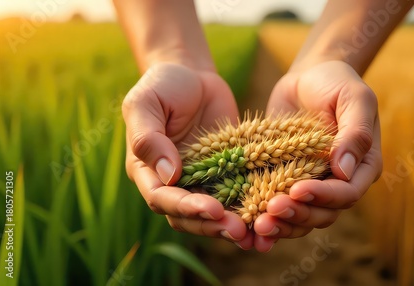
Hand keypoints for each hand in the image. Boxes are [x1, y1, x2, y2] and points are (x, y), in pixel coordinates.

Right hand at [122, 62, 248, 244]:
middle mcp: (172, 183)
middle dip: (211, 225)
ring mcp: (200, 180)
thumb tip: (168, 175)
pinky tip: (267, 218)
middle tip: (238, 230)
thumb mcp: (146, 103)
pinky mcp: (225, 174)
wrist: (193, 75)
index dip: (186, 207)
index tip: (212, 209)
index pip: (162, 199)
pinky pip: (235, 196)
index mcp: (146, 170)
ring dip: (230, 226)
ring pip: (211, 214)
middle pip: (188, 216)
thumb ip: (149, 138)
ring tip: (254, 235)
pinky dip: (248, 210)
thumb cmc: (163, 85)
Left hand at [253, 61, 382, 248]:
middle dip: (297, 215)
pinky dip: (266, 217)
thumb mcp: (354, 99)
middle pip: (323, 213)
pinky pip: (280, 206)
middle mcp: (339, 182)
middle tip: (270, 211)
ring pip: (302, 218)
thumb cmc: (336, 83)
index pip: (346, 193)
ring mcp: (313, 184)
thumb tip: (345, 171)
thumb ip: (355, 133)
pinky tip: (248, 223)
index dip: (323, 197)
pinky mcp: (286, 180)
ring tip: (257, 225)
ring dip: (281, 225)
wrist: (309, 76)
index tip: (297, 189)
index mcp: (362, 167)